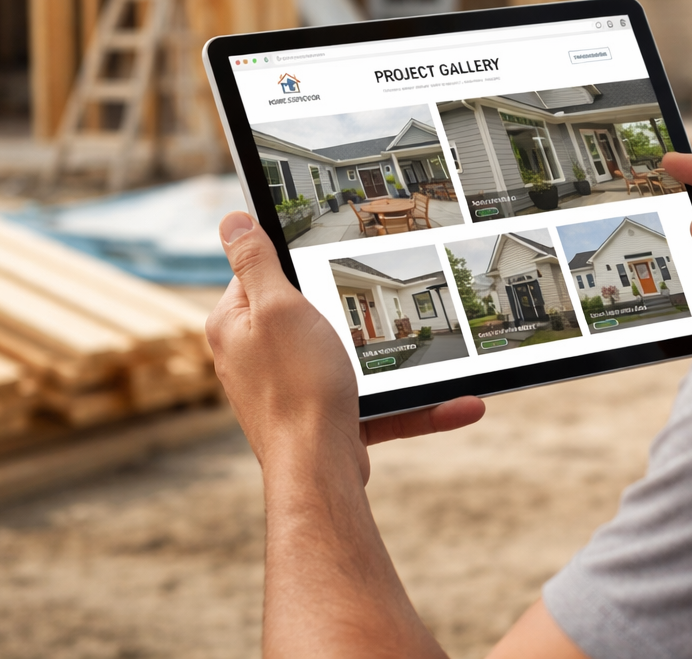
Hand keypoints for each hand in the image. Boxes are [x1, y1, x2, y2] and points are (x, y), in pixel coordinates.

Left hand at [206, 212, 483, 480]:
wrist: (318, 470)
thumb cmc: (297, 388)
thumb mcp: (278, 306)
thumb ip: (257, 261)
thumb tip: (233, 220)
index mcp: (236, 325)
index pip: (258, 273)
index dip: (293, 260)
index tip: (327, 252)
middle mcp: (256, 358)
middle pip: (306, 313)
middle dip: (349, 307)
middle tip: (382, 296)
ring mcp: (292, 391)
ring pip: (350, 359)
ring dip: (394, 358)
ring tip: (435, 351)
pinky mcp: (326, 420)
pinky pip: (376, 402)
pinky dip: (413, 403)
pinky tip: (458, 402)